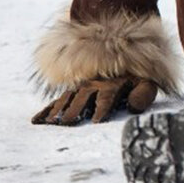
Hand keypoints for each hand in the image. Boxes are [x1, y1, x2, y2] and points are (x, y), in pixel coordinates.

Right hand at [31, 76, 157, 125]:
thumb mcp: (147, 84)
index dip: (103, 108)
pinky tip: (36, 120)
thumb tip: (134, 107)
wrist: (127, 60)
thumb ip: (143, 95)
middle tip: (66, 121)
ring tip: (51, 122)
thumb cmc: (138, 80)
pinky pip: (58, 100)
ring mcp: (82, 88)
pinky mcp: (74, 91)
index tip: (98, 121)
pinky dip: (47, 109)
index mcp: (113, 85)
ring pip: (68, 98)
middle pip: (83, 98)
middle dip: (76, 109)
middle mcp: (95, 85)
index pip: (107, 97)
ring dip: (59, 109)